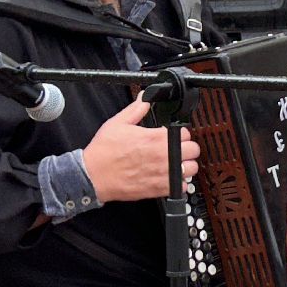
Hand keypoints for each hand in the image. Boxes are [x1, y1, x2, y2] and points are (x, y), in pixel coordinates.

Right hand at [81, 97, 200, 201]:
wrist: (93, 176)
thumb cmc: (104, 152)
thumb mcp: (118, 123)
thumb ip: (136, 109)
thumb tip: (145, 97)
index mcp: (156, 138)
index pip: (185, 132)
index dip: (180, 133)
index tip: (173, 136)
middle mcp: (164, 156)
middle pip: (193, 150)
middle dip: (187, 148)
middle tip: (177, 149)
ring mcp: (164, 174)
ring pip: (191, 168)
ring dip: (186, 165)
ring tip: (176, 163)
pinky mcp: (160, 189)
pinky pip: (183, 187)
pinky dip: (180, 183)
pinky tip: (170, 178)